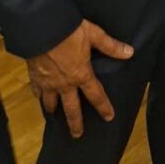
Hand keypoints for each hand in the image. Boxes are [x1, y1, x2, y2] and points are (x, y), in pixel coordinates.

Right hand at [26, 19, 133, 138]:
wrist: (42, 28)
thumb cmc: (70, 31)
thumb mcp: (94, 35)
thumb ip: (111, 46)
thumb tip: (129, 53)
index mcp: (81, 75)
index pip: (96, 95)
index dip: (103, 107)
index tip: (109, 117)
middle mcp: (65, 84)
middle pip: (71, 108)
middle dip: (75, 123)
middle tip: (77, 135)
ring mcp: (48, 83)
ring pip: (51, 103)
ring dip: (54, 110)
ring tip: (56, 116)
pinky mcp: (34, 78)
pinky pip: (37, 92)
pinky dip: (39, 96)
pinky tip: (39, 98)